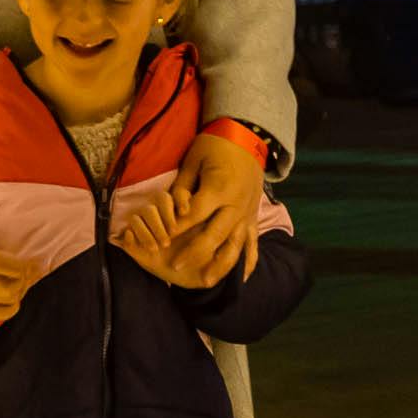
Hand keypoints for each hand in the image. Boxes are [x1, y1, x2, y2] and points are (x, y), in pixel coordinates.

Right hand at [0, 249, 35, 325]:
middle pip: (14, 288)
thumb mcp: (5, 258)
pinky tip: (6, 300)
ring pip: (11, 299)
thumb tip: (42, 267)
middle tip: (17, 280)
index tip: (17, 267)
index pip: (17, 269)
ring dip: (17, 294)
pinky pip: (7, 313)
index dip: (23, 269)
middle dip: (21, 284)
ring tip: (10, 288)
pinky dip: (12, 307)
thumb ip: (24, 264)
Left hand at [131, 133, 268, 287]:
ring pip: (235, 244)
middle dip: (195, 252)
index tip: (162, 239)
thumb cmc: (215, 146)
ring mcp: (247, 212)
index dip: (178, 227)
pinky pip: (254, 242)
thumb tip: (172, 209)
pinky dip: (250, 260)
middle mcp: (236, 204)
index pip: (195, 214)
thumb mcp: (193, 159)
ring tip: (207, 281)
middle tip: (176, 267)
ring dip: (222, 265)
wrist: (247, 136)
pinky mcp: (254, 216)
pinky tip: (243, 277)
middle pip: (215, 234)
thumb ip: (182, 186)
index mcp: (219, 189)